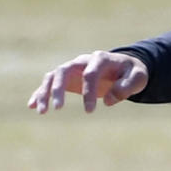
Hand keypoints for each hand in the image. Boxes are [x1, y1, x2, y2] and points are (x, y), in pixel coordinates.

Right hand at [28, 50, 148, 113]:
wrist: (124, 67)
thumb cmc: (132, 73)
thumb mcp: (138, 78)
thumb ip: (127, 87)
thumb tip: (108, 100)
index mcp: (100, 59)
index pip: (90, 74)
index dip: (89, 92)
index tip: (90, 111)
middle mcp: (82, 61)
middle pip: (64, 71)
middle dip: (59, 89)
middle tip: (57, 109)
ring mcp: (72, 68)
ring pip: (53, 76)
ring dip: (45, 92)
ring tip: (41, 111)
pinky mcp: (67, 78)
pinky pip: (49, 84)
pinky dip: (40, 93)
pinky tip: (32, 106)